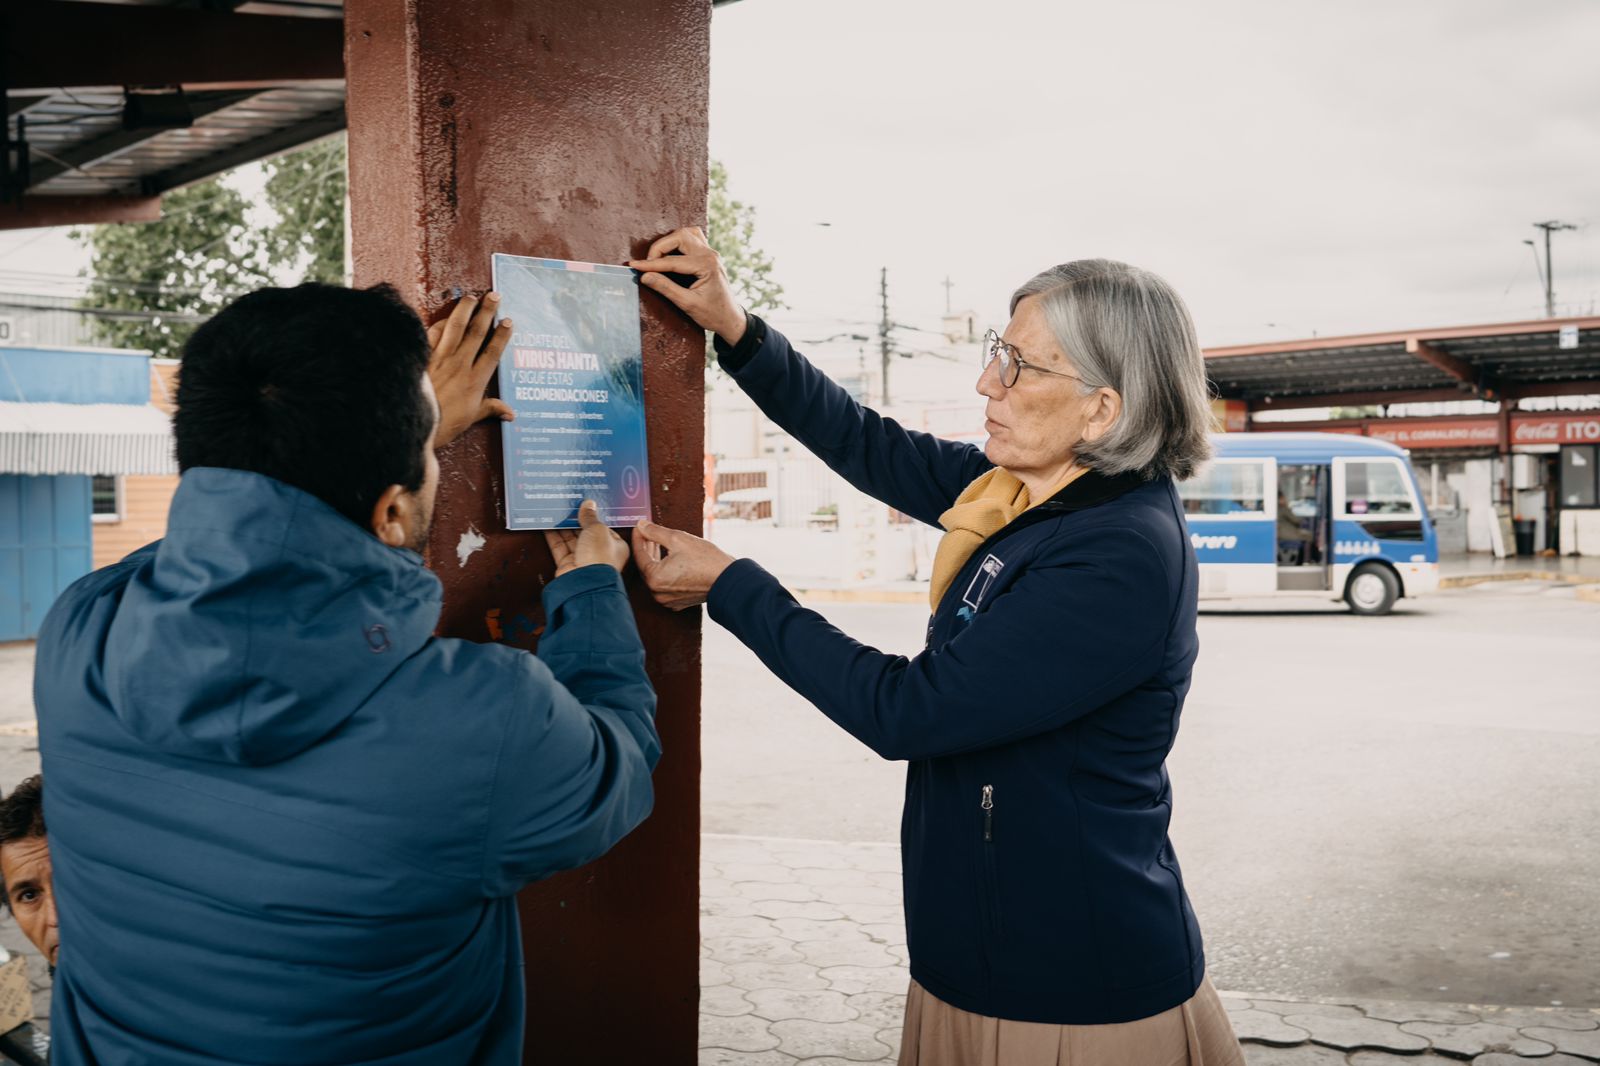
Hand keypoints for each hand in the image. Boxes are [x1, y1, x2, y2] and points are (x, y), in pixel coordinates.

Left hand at [427, 292, 514, 446]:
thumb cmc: (444, 423)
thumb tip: (511, 413)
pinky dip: (439, 324)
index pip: (492, 352)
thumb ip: (490, 409)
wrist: (416, 421)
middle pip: (477, 333)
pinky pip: (432, 335)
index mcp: (475, 380)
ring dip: (464, 310)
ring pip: (455, 328)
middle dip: (487, 312)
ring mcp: (441, 359)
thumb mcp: (471, 418)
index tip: (508, 321)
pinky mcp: (424, 357)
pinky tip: (445, 317)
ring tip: (471, 297)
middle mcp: (460, 365)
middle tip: (494, 296)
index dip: (502, 335)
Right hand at [544, 500, 629, 576]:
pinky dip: (553, 536)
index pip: (604, 528)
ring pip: (571, 539)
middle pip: (586, 533)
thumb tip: (588, 504)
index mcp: (615, 545)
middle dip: (577, 520)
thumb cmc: (599, 555)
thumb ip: (590, 516)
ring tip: (556, 510)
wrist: (585, 582)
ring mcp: (582, 559)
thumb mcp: (597, 529)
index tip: (586, 504)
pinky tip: (547, 523)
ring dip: (564, 526)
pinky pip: (559, 547)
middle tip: (568, 504)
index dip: (595, 516)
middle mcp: (599, 553)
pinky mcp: (567, 565)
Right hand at [626, 228, 747, 344]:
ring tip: (657, 258)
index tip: (634, 266)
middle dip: (660, 248)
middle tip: (648, 264)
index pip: (672, 261)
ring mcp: (711, 253)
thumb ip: (666, 288)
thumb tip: (645, 276)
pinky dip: (679, 241)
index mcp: (707, 265)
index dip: (650, 264)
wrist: (730, 319)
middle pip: (679, 237)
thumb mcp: (687, 304)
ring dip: (669, 241)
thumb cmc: (713, 314)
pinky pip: (693, 238)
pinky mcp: (709, 255)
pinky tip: (671, 253)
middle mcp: (710, 255)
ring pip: (686, 233)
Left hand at [631, 518, 736, 610]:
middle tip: (647, 532)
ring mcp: (668, 600)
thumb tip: (641, 525)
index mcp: (654, 579)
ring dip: (655, 559)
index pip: (639, 555)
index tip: (639, 526)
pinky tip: (669, 559)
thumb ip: (656, 532)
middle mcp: (657, 593)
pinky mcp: (678, 602)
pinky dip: (664, 571)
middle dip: (646, 548)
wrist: (729, 580)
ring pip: (655, 576)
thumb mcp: (678, 539)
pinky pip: (665, 584)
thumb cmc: (706, 560)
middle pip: (646, 567)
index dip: (639, 538)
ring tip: (657, 543)